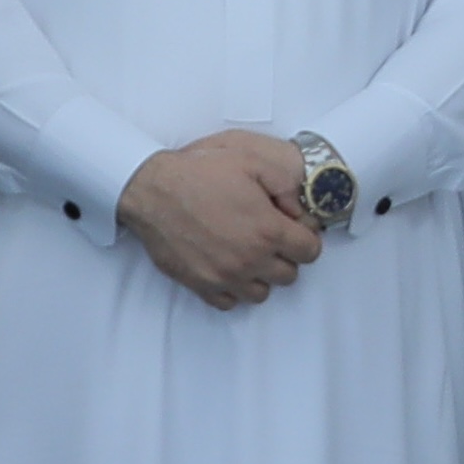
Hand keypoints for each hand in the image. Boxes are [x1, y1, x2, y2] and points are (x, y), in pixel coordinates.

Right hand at [120, 134, 319, 308]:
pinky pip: (229, 301)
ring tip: (248, 253)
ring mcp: (224, 276)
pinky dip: (232, 289)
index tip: (294, 229)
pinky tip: (227, 266)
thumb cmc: (200, 173)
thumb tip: (299, 210)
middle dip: (285, 256)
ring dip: (261, 275)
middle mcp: (250, 260)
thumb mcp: (252, 161)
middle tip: (269, 238)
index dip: (306, 238)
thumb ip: (286, 185)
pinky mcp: (200, 284)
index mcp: (268, 231)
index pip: (310, 252)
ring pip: (261, 293)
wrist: (152, 189)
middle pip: (289, 275)